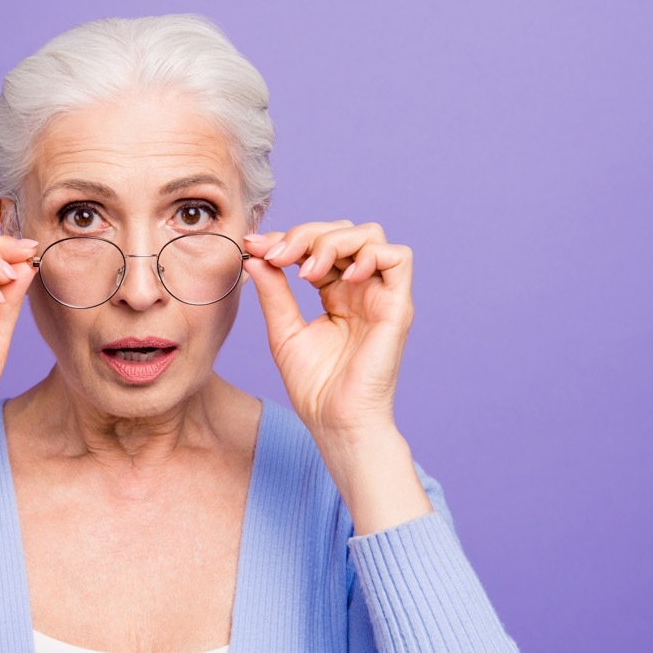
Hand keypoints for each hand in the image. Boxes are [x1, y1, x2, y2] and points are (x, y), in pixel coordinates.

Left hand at [242, 221, 413, 445]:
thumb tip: (254, 253)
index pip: (316, 245)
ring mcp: (380, 295)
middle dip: (305, 234)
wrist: (335, 421)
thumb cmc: (314, 386)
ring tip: (307, 271)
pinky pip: (398, 258)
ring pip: (369, 235)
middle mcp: (360, 288)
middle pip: (342, 231)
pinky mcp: (398, 306)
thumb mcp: (283, 330)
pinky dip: (369, 254)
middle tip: (277, 255)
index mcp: (334, 292)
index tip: (255, 245)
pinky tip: (341, 277)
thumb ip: (273, 291)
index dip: (288, 238)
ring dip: (332, 241)